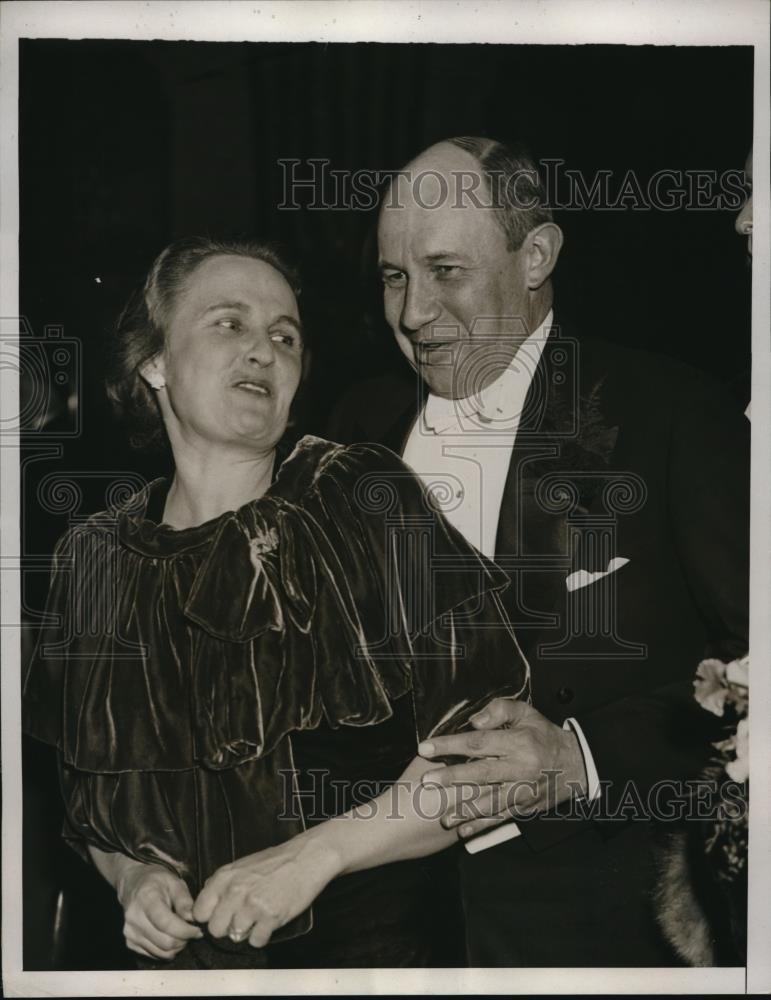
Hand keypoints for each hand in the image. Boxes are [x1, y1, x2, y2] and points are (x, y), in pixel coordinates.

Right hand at [116, 861, 202, 959]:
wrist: (134, 884)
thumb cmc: (157, 882)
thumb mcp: (174, 882)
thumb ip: (184, 900)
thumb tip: (192, 919)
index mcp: (146, 899)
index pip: (166, 924)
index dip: (185, 931)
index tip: (198, 930)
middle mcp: (134, 918)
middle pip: (165, 942)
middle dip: (184, 940)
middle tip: (193, 931)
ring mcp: (130, 933)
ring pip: (161, 952)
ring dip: (176, 947)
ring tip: (182, 933)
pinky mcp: (130, 943)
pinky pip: (154, 954)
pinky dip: (166, 950)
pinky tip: (170, 936)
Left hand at [193, 834, 341, 948]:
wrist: (306, 857)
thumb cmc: (276, 861)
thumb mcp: (242, 865)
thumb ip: (222, 884)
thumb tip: (206, 903)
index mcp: (225, 877)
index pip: (200, 911)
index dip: (209, 916)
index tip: (219, 916)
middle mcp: (235, 891)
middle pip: (215, 929)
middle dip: (227, 928)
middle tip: (241, 918)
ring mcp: (252, 905)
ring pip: (235, 937)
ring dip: (246, 931)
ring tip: (258, 917)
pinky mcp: (270, 917)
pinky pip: (256, 941)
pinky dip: (263, 935)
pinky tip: (269, 920)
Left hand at [417, 698, 587, 839]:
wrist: (577, 764)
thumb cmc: (544, 734)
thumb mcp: (526, 712)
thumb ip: (499, 710)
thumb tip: (473, 722)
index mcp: (518, 742)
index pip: (478, 742)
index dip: (450, 745)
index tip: (425, 748)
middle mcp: (520, 767)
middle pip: (481, 773)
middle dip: (452, 778)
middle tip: (426, 781)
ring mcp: (524, 790)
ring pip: (491, 801)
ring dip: (465, 810)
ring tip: (442, 816)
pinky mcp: (526, 807)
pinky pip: (501, 818)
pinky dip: (482, 826)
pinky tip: (464, 831)